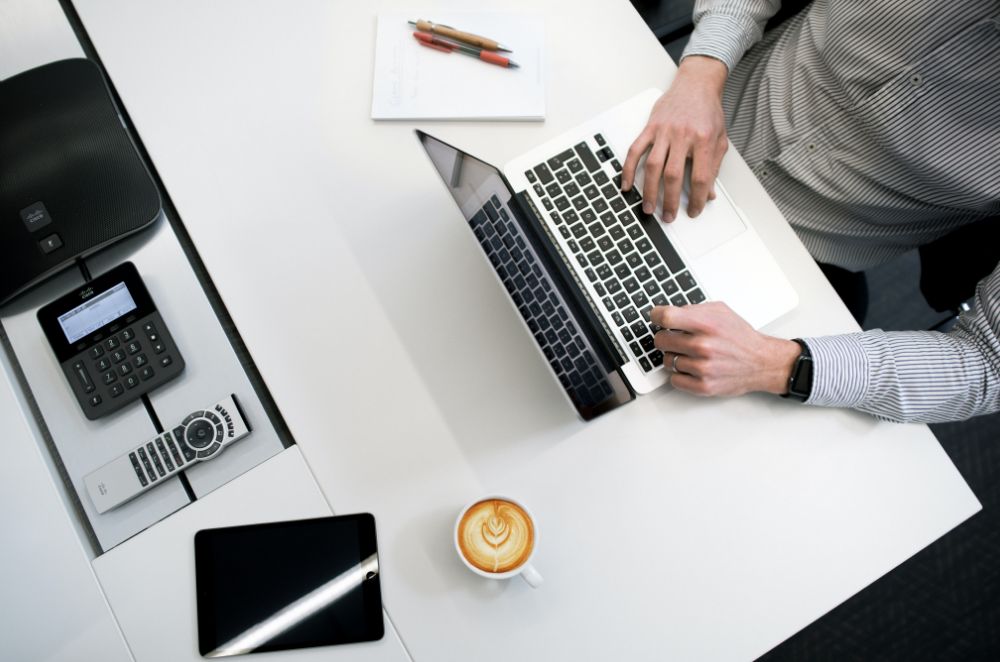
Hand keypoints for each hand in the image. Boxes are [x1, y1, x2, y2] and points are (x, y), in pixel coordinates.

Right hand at [621, 56, 728, 221]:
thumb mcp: (719, 139)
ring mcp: (664, 131)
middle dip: (670, 200)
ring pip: (653, 166)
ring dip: (649, 190)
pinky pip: (635, 150)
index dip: (698, 198)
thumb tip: (709, 193)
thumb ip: (714, 166)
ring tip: (648, 207)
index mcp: (703, 139)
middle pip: (673, 175)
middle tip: (668, 216)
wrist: (696, 84)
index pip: (700, 177)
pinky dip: (628, 169)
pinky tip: (626, 184)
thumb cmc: (708, 111)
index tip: (695, 210)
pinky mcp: (650, 127)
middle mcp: (683, 135)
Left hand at [651, 302, 800, 396]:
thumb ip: (693, 310)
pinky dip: (680, 374)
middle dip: (666, 338)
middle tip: (676, 338)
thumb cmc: (740, 337)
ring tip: (691, 354)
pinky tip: (692, 367)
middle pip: (660, 340)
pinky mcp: (703, 386)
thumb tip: (667, 313)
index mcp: (707, 324)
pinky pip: (674, 380)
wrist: (761, 362)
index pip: (665, 317)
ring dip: (675, 357)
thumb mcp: (720, 312)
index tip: (656, 317)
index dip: (656, 316)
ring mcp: (702, 368)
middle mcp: (703, 346)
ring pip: (667, 361)